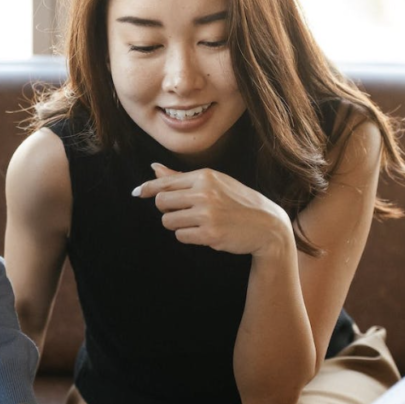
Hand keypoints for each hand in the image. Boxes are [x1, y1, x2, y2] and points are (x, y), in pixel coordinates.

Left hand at [134, 163, 293, 256]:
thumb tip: (153, 167)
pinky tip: (203, 232)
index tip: (137, 192)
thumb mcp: (214, 182)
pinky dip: (187, 236)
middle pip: (162, 202)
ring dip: (177, 224)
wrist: (267, 225)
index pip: (165, 182)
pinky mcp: (209, 234)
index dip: (147, 188)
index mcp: (205, 176)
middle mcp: (204, 192)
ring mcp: (207, 214)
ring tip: (196, 222)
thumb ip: (181, 178)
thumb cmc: (238, 201)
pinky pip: (180, 236)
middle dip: (166, 209)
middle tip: (182, 212)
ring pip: (168, 221)